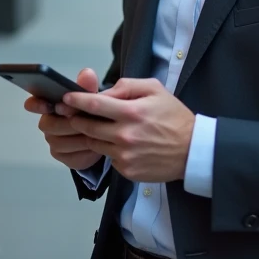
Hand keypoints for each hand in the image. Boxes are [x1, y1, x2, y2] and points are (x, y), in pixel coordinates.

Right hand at [23, 68, 102, 170]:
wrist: (102, 136)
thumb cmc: (90, 112)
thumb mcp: (92, 97)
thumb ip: (88, 86)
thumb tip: (87, 73)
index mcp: (50, 105)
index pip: (34, 103)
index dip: (36, 104)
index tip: (46, 105)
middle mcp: (48, 123)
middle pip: (50, 125)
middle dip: (70, 122)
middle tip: (87, 119)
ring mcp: (53, 141)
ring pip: (61, 142)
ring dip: (80, 137)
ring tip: (98, 132)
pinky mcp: (62, 156)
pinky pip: (71, 156)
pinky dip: (85, 151)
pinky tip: (96, 145)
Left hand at [63, 78, 194, 182]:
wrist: (193, 151)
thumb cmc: (174, 117)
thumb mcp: (155, 90)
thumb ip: (127, 87)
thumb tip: (104, 92)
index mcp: (132, 113)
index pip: (94, 105)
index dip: (76, 101)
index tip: (65, 98)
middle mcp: (125, 136)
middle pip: (88, 127)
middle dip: (77, 119)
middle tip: (72, 114)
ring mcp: (125, 156)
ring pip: (94, 144)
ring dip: (92, 135)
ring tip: (99, 128)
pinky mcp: (127, 171)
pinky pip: (109, 158)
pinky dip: (109, 150)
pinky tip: (120, 144)